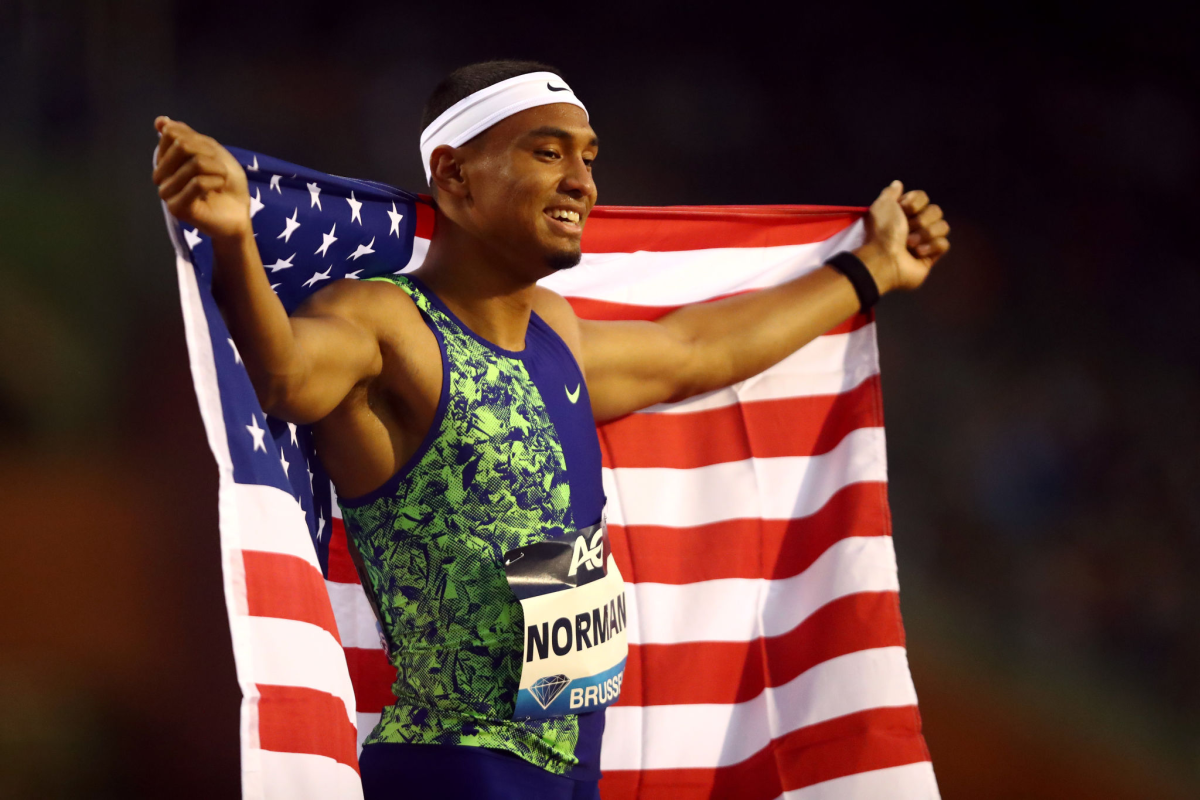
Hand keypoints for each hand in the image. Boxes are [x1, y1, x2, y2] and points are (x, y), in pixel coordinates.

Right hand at [152, 117, 251, 240]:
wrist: (239, 212)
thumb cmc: (226, 182)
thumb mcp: (212, 151)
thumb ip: (187, 136)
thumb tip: (160, 121)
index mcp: (166, 160)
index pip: (173, 133)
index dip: (199, 140)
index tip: (211, 154)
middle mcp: (161, 175)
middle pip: (182, 146)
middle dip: (210, 153)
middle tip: (219, 169)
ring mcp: (166, 192)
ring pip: (193, 164)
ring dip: (217, 169)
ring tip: (221, 180)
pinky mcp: (176, 207)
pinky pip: (197, 183)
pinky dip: (216, 181)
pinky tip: (219, 188)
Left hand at [855, 180, 950, 292]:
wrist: (884, 259)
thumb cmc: (882, 232)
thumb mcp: (882, 205)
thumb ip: (890, 192)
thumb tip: (898, 184)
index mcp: (904, 212)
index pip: (923, 197)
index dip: (915, 203)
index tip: (903, 210)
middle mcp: (915, 225)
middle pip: (936, 210)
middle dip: (922, 220)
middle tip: (906, 230)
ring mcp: (925, 241)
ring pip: (943, 226)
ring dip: (926, 233)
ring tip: (910, 244)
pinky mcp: (931, 256)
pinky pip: (944, 244)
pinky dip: (931, 247)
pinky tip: (918, 253)